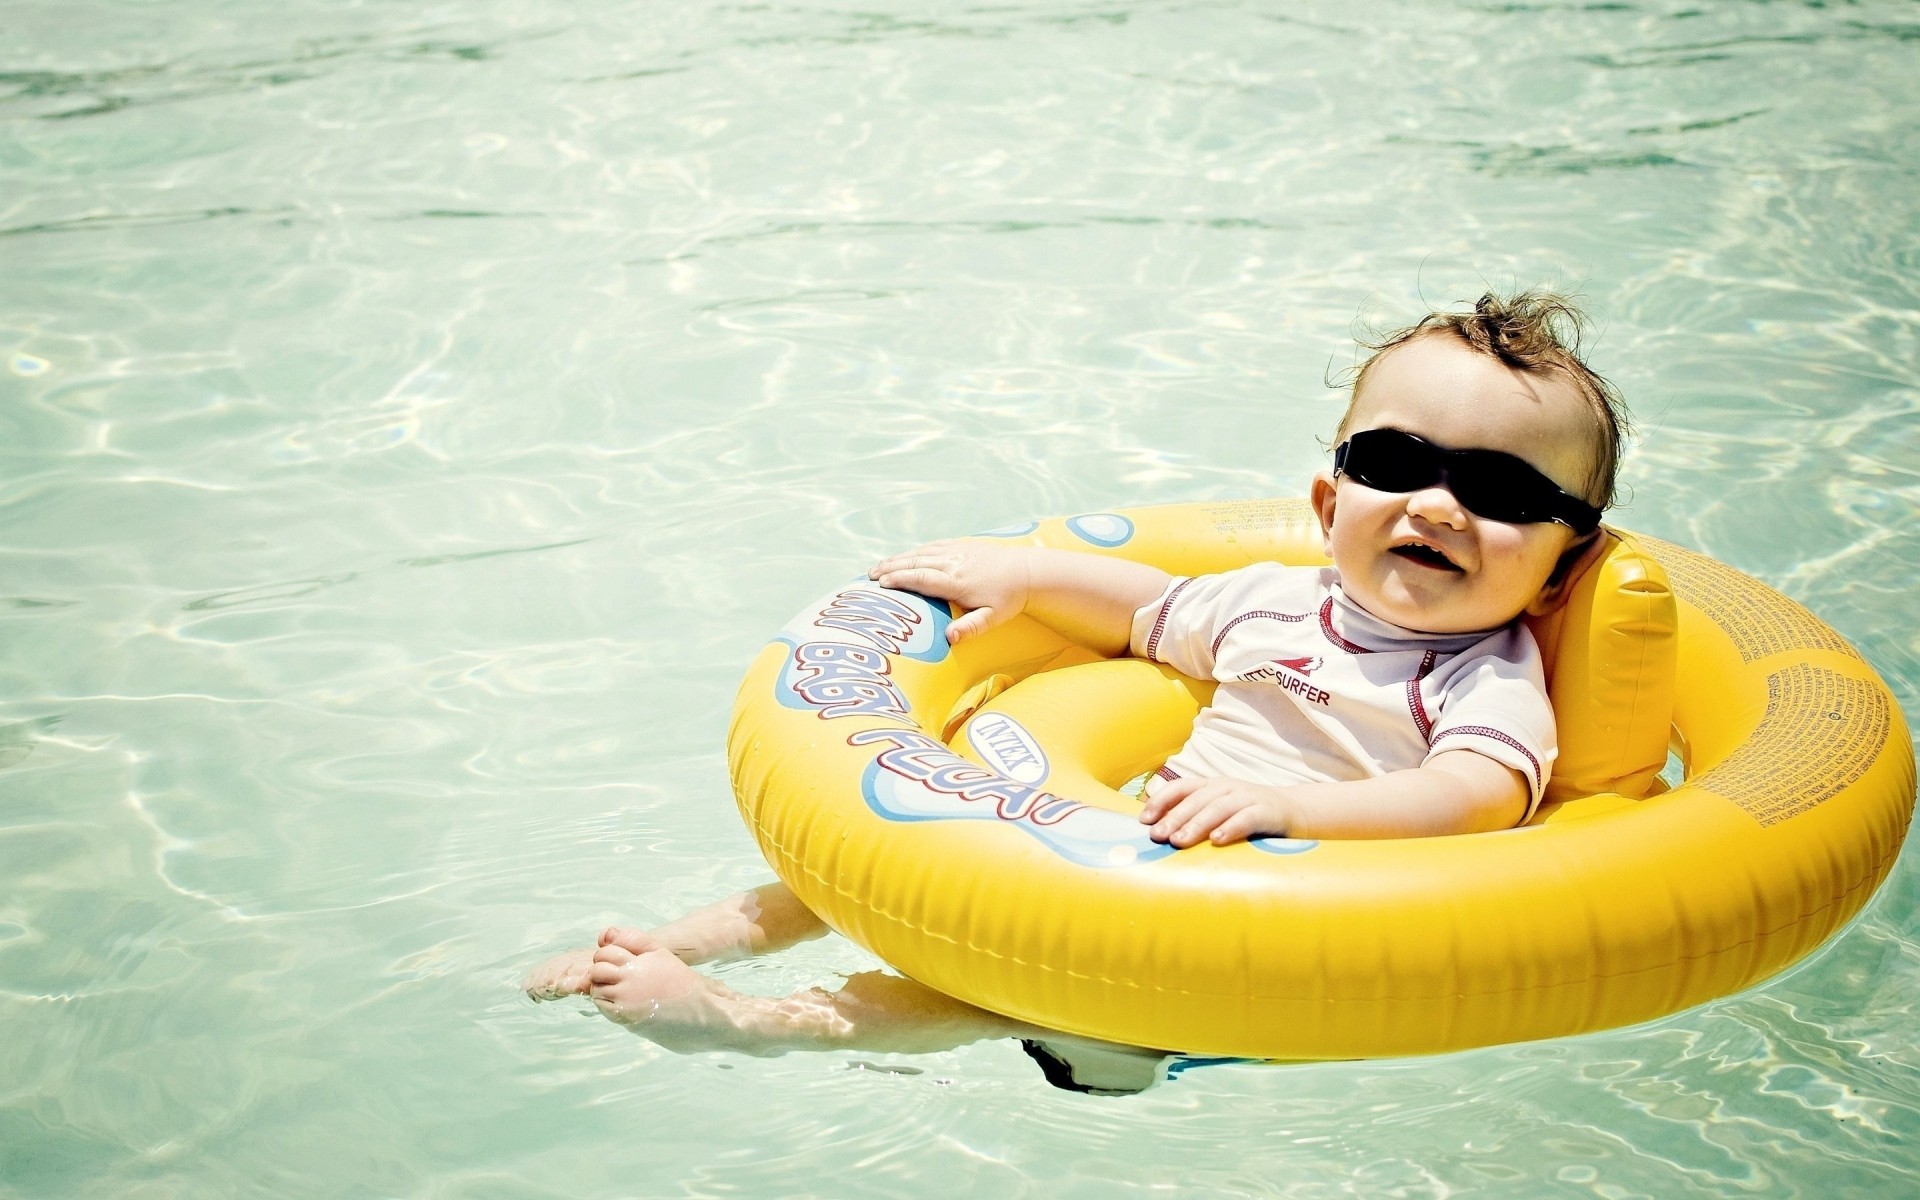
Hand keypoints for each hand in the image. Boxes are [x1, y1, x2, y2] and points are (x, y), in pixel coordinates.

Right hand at [870, 540, 1032, 643]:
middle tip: (869, 575)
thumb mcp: (992, 619)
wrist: (1026, 572)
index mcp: (957, 582)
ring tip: (878, 566)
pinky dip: (915, 551)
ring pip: (921, 553)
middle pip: (916, 563)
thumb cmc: (1008, 599)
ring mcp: (956, 552)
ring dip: (898, 559)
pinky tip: (904, 556)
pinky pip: (932, 546)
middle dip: (891, 568)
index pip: (922, 579)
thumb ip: (970, 628)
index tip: (881, 583)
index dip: (900, 579)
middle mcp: (953, 564)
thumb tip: (949, 638)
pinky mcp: (961, 546)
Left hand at [1139, 775, 1291, 846]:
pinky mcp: (1268, 812)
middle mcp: (1228, 787)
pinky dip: (1231, 827)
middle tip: (1157, 835)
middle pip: (1197, 799)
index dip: (1162, 801)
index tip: (1144, 820)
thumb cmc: (1250, 815)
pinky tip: (1216, 840)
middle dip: (1174, 817)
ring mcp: (1249, 798)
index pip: (1182, 787)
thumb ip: (1196, 816)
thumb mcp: (1221, 810)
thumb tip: (1159, 833)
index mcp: (1213, 785)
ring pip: (1218, 807)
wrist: (1298, 812)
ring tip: (1178, 841)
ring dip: (1196, 824)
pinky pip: (1247, 818)